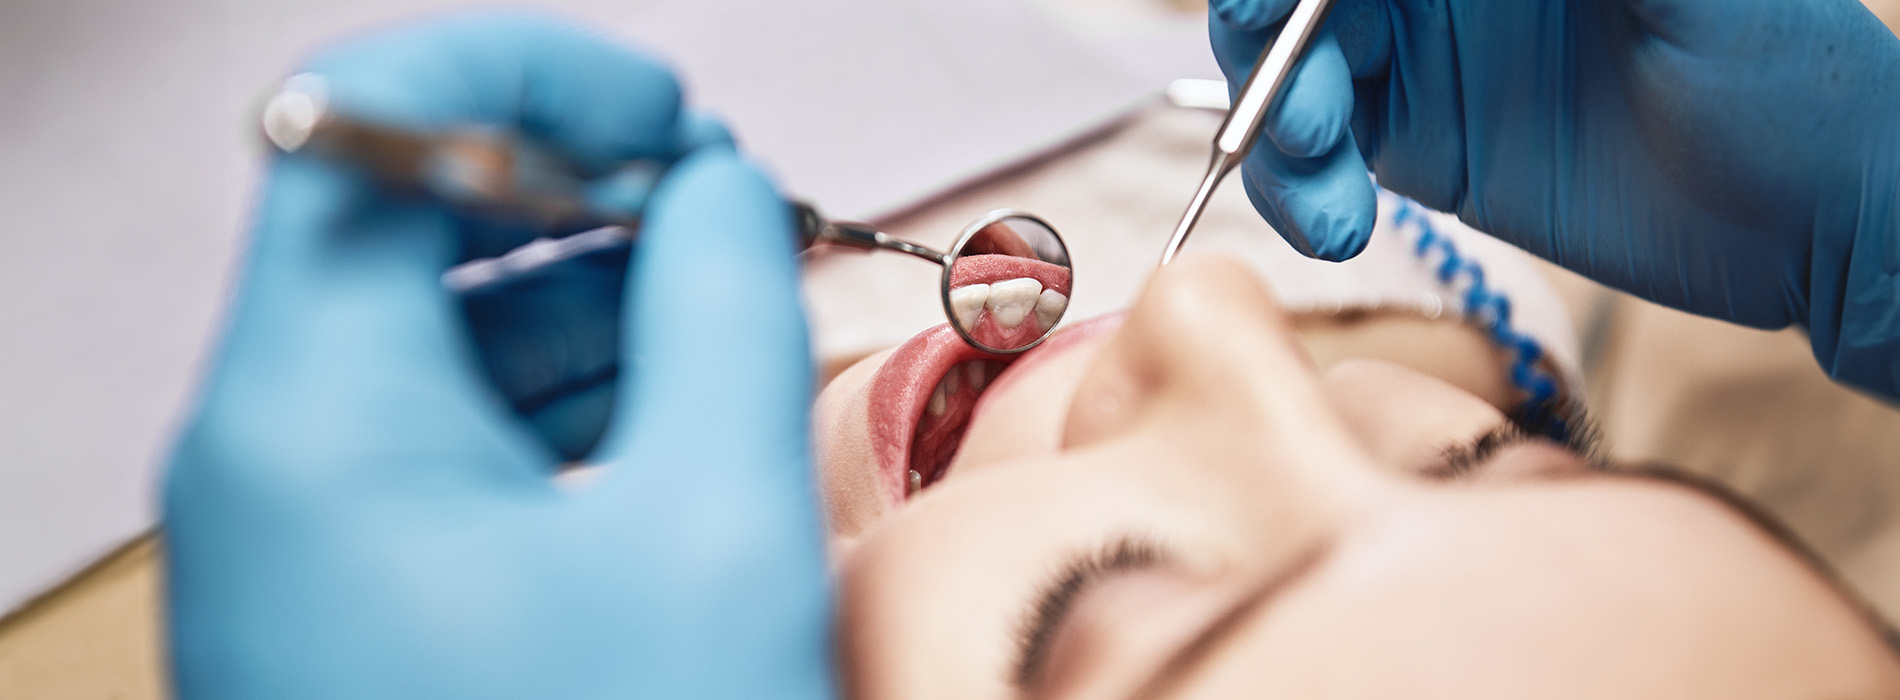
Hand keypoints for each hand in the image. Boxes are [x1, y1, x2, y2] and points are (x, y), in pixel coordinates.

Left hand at [164, 13, 830, 699]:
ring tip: (725, 299)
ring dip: (589, 289)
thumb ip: (727, 315)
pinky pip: (446, 433)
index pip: (364, 129)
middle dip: (581, 187)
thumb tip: (721, 194)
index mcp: (309, 421)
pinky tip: (673, 394)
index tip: (659, 111)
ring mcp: (304, 536)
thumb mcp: (717, 533)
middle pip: (404, 226)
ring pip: (436, 334)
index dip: (528, 76)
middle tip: (719, 202)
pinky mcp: (354, 593)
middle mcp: (269, 466)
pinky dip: (563, 390)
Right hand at [1209, 0, 1899, 395]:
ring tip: (1324, 190)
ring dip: (1274, 129)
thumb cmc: (1784, 74)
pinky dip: (1299, 191)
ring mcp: (1421, 58)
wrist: (1813, 219)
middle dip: (1267, 40)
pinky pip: (1316, 157)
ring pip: (1289, 72)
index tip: (1280, 14)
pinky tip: (1334, 227)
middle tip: (1293, 112)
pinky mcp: (1414, 146)